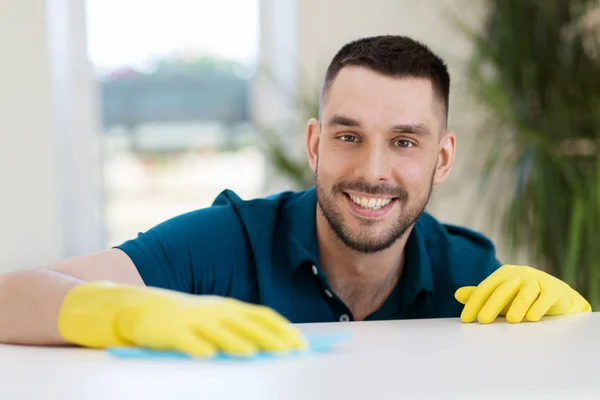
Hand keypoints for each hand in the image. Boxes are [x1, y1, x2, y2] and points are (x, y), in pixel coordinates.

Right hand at [58, 281, 306, 356]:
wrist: (146, 309)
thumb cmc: (190, 318)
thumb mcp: (218, 318)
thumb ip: (242, 328)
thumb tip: (273, 345)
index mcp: (230, 307)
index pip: (263, 316)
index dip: (283, 329)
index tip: (300, 344)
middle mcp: (216, 311)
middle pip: (247, 325)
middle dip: (269, 339)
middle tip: (288, 353)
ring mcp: (194, 320)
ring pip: (218, 332)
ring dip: (236, 342)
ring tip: (253, 354)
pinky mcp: (173, 332)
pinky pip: (186, 341)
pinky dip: (197, 347)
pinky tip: (208, 356)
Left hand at [455, 265, 590, 323]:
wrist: (557, 294)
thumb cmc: (522, 296)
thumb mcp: (501, 295)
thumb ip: (481, 295)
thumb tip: (457, 294)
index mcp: (503, 274)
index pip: (485, 288)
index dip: (474, 303)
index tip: (465, 320)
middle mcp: (519, 274)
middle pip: (502, 290)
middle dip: (491, 305)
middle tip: (483, 321)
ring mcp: (537, 280)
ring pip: (525, 293)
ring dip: (517, 306)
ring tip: (511, 320)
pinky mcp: (554, 289)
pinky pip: (545, 298)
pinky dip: (538, 308)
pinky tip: (532, 318)